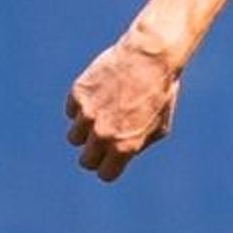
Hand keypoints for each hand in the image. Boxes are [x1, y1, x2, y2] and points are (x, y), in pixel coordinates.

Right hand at [66, 31, 184, 181]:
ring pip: (74, 137)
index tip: (113, 159)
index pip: (105, 174)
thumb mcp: (160, 126)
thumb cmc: (160, 93)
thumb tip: (121, 156)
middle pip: (86, 161)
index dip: (110, 167)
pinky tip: (100, 94)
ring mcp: (87, 115)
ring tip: (104, 114)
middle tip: (105, 139)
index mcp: (125, 146)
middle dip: (95, 153)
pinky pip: (71, 112)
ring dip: (85, 131)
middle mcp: (103, 134)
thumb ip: (138, 145)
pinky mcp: (77, 95)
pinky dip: (81, 107)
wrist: (150, 58)